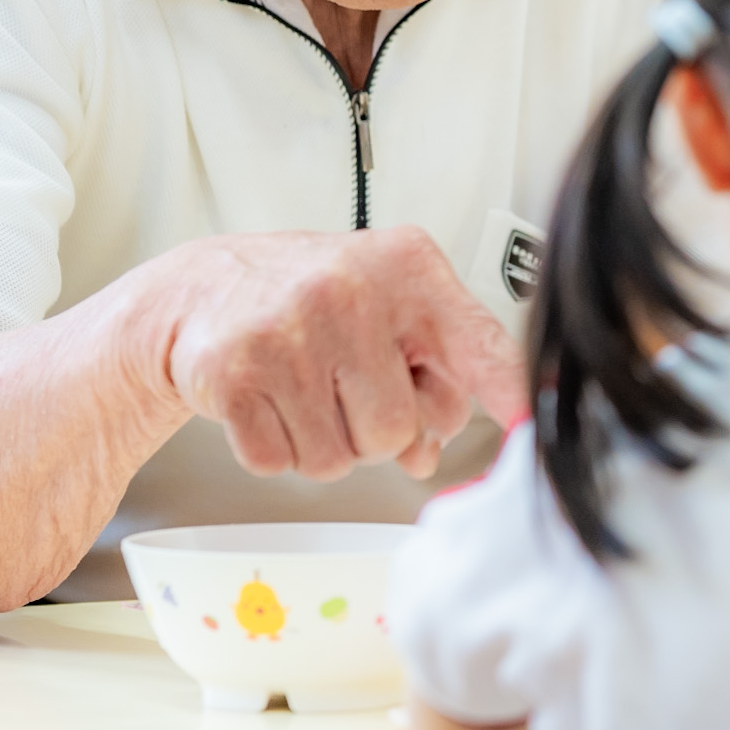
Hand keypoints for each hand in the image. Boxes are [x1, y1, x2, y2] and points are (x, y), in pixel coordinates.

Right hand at [146, 226, 524, 480]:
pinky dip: (276, 448)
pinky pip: (281, 462)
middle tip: (343, 389)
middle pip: (397, 429)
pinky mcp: (233, 373)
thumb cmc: (308, 301)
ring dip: (323, 443)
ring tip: (303, 390)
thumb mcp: (384, 310)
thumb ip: (431, 374)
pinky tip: (267, 401)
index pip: (476, 343)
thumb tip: (430, 452)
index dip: (507, 392)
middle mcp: (350, 290)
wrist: (199, 287)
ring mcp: (288, 331)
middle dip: (373, 431)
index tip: (529, 425)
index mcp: (406, 268)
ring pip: (340, 458)